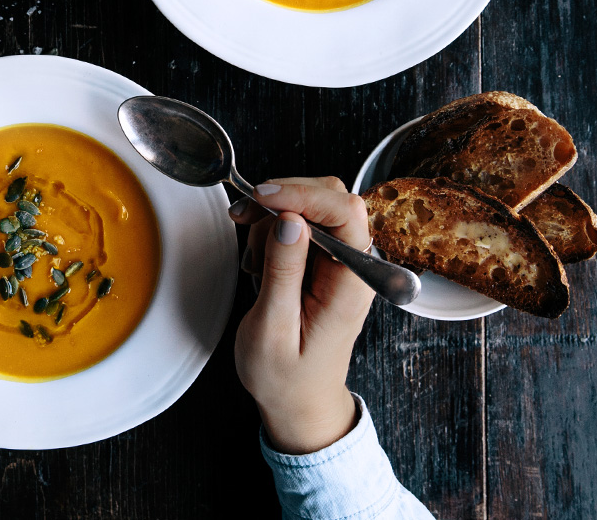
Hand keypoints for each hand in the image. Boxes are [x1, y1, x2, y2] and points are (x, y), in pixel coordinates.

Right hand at [229, 177, 373, 454]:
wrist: (299, 401)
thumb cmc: (286, 377)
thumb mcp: (273, 329)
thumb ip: (283, 272)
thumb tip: (290, 219)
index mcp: (350, 284)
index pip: (344, 212)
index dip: (303, 194)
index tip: (262, 197)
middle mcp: (353, 267)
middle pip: (331, 197)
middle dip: (284, 197)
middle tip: (243, 216)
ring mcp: (340, 262)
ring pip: (312, 205)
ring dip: (273, 216)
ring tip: (252, 258)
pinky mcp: (324, 262)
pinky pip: (303, 224)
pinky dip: (273, 228)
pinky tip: (258, 256)